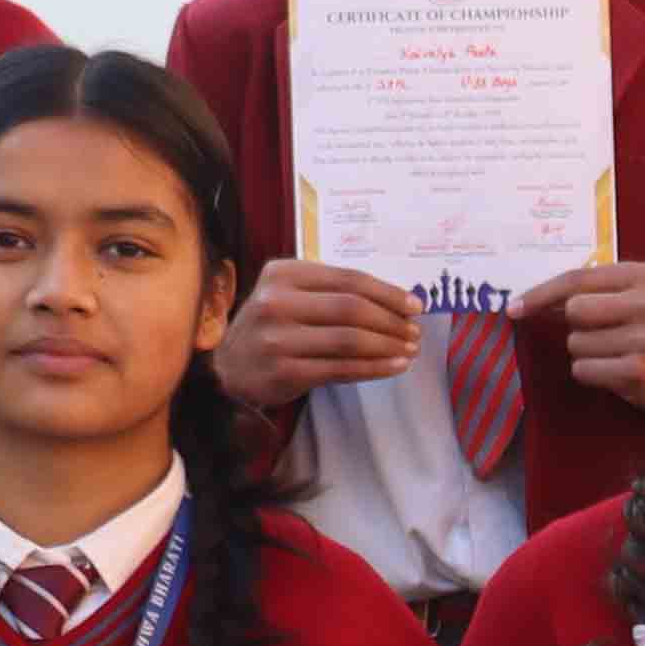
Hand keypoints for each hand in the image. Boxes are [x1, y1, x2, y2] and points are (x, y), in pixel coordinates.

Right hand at [216, 259, 427, 414]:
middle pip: (351, 308)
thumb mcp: (291, 294)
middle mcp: (276, 302)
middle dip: (391, 321)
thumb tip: (397, 301)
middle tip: (415, 332)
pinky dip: (374, 368)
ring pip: (349, 340)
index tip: (415, 305)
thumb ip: (332, 291)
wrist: (229, 367)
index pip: (348, 279)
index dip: (388, 292)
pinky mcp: (284, 371)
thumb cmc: (273, 327)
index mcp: (283, 274)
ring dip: (388, 346)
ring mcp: (278, 338)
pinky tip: (394, 367)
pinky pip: (340, 369)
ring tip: (410, 350)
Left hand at [525, 259, 644, 410]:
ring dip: (585, 353)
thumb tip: (529, 302)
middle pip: (574, 310)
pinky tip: (616, 372)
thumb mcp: (632, 298)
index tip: (514, 308)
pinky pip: (584, 369)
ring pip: (576, 343)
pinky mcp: (640, 369)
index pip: (577, 279)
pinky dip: (591, 373)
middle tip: (600, 335)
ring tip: (614, 355)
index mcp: (643, 275)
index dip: (540, 293)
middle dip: (577, 326)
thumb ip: (591, 292)